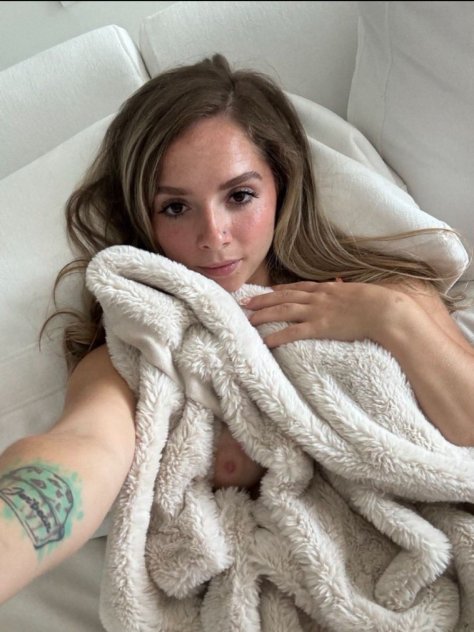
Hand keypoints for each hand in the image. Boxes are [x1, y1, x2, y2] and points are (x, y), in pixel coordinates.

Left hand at [242, 280, 394, 348]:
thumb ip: (346, 290)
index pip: (298, 287)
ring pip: (283, 311)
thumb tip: (343, 285)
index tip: (267, 291)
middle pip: (284, 297)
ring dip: (264, 314)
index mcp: (327, 289)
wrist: (384, 310)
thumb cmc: (377, 302)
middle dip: (263, 299)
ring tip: (249, 319)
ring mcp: (317, 312)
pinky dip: (277, 336)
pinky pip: (293, 331)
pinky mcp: (320, 327)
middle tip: (246, 303)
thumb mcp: (358, 292)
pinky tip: (266, 341)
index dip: (280, 290)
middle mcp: (318, 298)